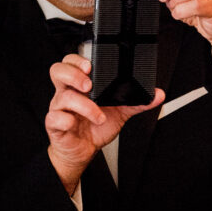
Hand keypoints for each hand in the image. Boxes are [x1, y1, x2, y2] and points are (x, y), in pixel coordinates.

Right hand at [45, 53, 164, 193]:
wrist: (84, 150)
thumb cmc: (96, 127)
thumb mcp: (120, 112)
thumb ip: (137, 102)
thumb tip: (157, 95)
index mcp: (81, 86)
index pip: (72, 63)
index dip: (77, 60)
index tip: (90, 65)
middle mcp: (68, 93)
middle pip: (58, 71)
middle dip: (74, 74)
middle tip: (89, 85)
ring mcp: (60, 108)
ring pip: (62, 97)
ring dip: (83, 105)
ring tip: (99, 115)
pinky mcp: (55, 125)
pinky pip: (54, 118)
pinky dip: (66, 120)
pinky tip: (76, 123)